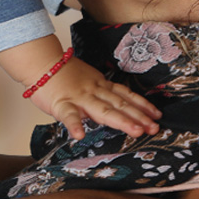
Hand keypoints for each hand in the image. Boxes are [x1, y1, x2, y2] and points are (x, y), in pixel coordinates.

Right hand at [31, 57, 160, 140]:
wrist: (41, 63)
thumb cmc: (62, 74)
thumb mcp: (88, 79)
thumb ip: (101, 92)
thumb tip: (117, 103)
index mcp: (100, 86)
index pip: (125, 95)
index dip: (142, 105)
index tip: (157, 114)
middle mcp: (94, 91)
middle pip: (120, 104)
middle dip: (139, 116)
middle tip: (154, 127)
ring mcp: (79, 97)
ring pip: (103, 110)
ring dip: (121, 121)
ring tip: (136, 131)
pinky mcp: (61, 104)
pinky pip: (68, 115)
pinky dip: (74, 125)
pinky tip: (80, 135)